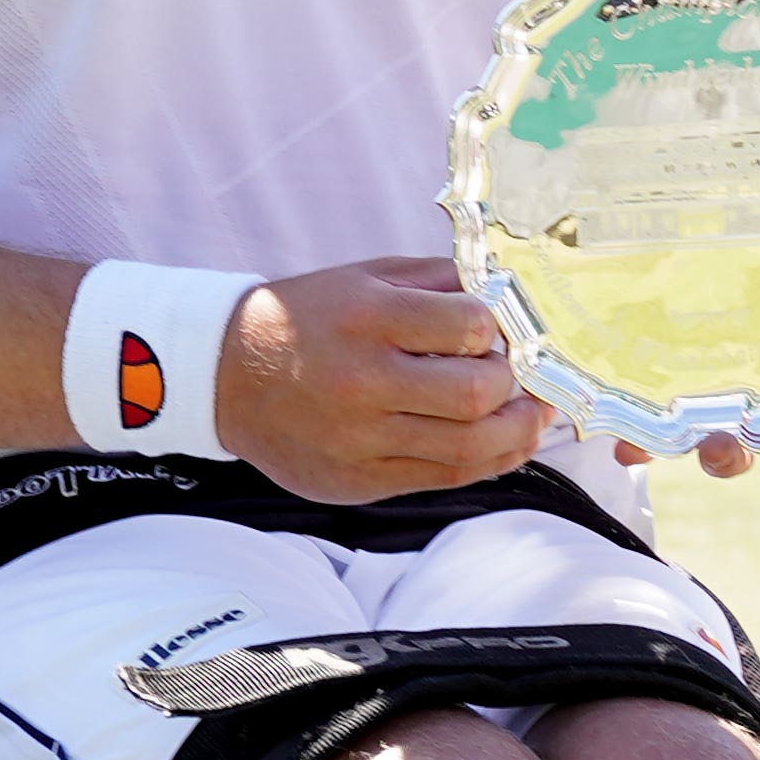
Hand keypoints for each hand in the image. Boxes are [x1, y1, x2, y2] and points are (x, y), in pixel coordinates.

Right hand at [219, 258, 551, 501]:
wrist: (224, 376)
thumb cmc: (310, 320)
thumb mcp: (366, 278)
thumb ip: (438, 282)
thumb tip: (510, 294)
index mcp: (367, 319)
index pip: (468, 327)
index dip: (498, 330)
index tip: (499, 332)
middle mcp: (363, 381)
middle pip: (476, 395)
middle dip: (513, 384)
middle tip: (520, 375)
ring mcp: (360, 439)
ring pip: (469, 448)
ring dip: (519, 433)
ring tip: (534, 416)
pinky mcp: (358, 480)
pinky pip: (444, 478)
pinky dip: (489, 462)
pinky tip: (507, 445)